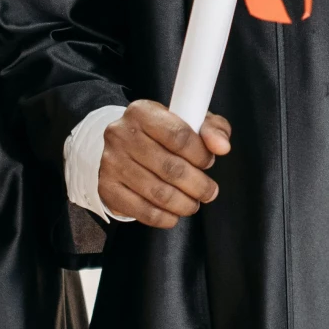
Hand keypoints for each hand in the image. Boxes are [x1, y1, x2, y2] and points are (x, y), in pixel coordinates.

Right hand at [99, 100, 230, 227]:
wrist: (120, 147)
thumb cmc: (160, 134)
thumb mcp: (188, 121)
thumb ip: (212, 129)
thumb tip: (222, 146)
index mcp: (142, 112)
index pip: (179, 135)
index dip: (201, 154)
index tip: (209, 162)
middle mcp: (121, 134)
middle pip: (170, 167)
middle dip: (198, 185)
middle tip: (209, 191)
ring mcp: (111, 162)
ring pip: (158, 192)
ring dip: (183, 204)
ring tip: (193, 203)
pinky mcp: (107, 187)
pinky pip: (141, 210)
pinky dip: (163, 217)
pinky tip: (173, 215)